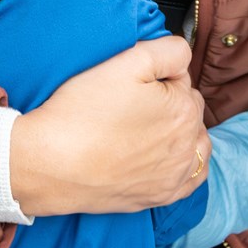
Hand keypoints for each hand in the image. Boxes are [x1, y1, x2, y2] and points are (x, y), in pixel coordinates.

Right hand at [9, 36, 207, 215]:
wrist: (52, 163)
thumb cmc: (83, 112)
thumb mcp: (127, 62)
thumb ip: (168, 51)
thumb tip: (183, 57)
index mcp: (184, 108)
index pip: (182, 80)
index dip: (157, 76)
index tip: (132, 84)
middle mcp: (187, 144)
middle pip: (190, 111)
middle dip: (171, 103)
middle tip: (133, 104)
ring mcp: (176, 175)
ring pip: (196, 144)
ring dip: (182, 133)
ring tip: (148, 127)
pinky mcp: (161, 197)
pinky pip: (191, 179)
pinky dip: (184, 166)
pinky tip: (165, 157)